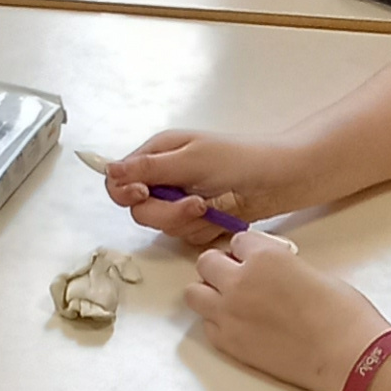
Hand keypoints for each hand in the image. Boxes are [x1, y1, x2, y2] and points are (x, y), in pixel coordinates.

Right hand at [99, 129, 281, 243]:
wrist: (279, 180)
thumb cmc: (240, 158)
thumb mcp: (192, 158)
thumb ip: (150, 168)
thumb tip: (110, 170)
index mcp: (158, 155)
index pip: (120, 180)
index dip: (125, 192)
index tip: (144, 195)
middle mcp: (164, 179)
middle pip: (140, 210)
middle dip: (167, 212)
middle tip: (195, 204)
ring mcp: (179, 202)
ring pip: (163, 226)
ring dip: (188, 221)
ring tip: (212, 206)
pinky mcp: (196, 221)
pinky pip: (185, 235)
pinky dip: (203, 229)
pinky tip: (220, 215)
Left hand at [183, 227, 385, 390]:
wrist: (347, 355)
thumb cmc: (342, 314)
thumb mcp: (311, 272)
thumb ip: (279, 268)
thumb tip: (268, 275)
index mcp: (265, 257)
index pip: (237, 241)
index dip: (246, 252)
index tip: (252, 260)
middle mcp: (240, 281)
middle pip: (206, 262)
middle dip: (220, 267)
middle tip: (237, 278)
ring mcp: (229, 314)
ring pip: (195, 293)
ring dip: (209, 293)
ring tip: (230, 302)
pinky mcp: (228, 343)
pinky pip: (207, 325)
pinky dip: (217, 323)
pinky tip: (239, 326)